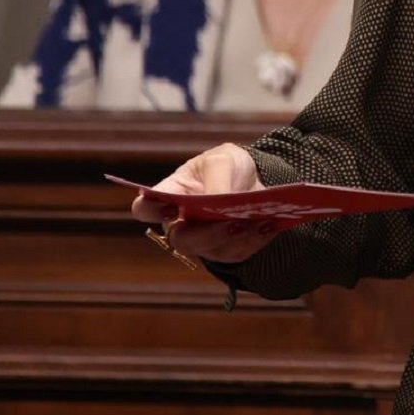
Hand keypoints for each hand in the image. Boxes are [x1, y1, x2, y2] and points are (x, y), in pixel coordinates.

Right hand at [131, 143, 280, 264]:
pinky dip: (253, 241)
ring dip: (234, 238)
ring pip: (210, 250)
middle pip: (180, 239)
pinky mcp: (227, 249)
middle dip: (204, 233)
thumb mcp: (221, 161)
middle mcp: (181, 223)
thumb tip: (216, 202)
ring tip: (254, 222)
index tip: (171, 208)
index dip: (151, 211)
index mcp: (171, 195)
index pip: (145, 208)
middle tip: (228, 221)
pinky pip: (236, 253)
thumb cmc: (228, 165)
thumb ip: (215, 180)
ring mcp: (204, 240)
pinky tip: (268, 226)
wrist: (257, 176)